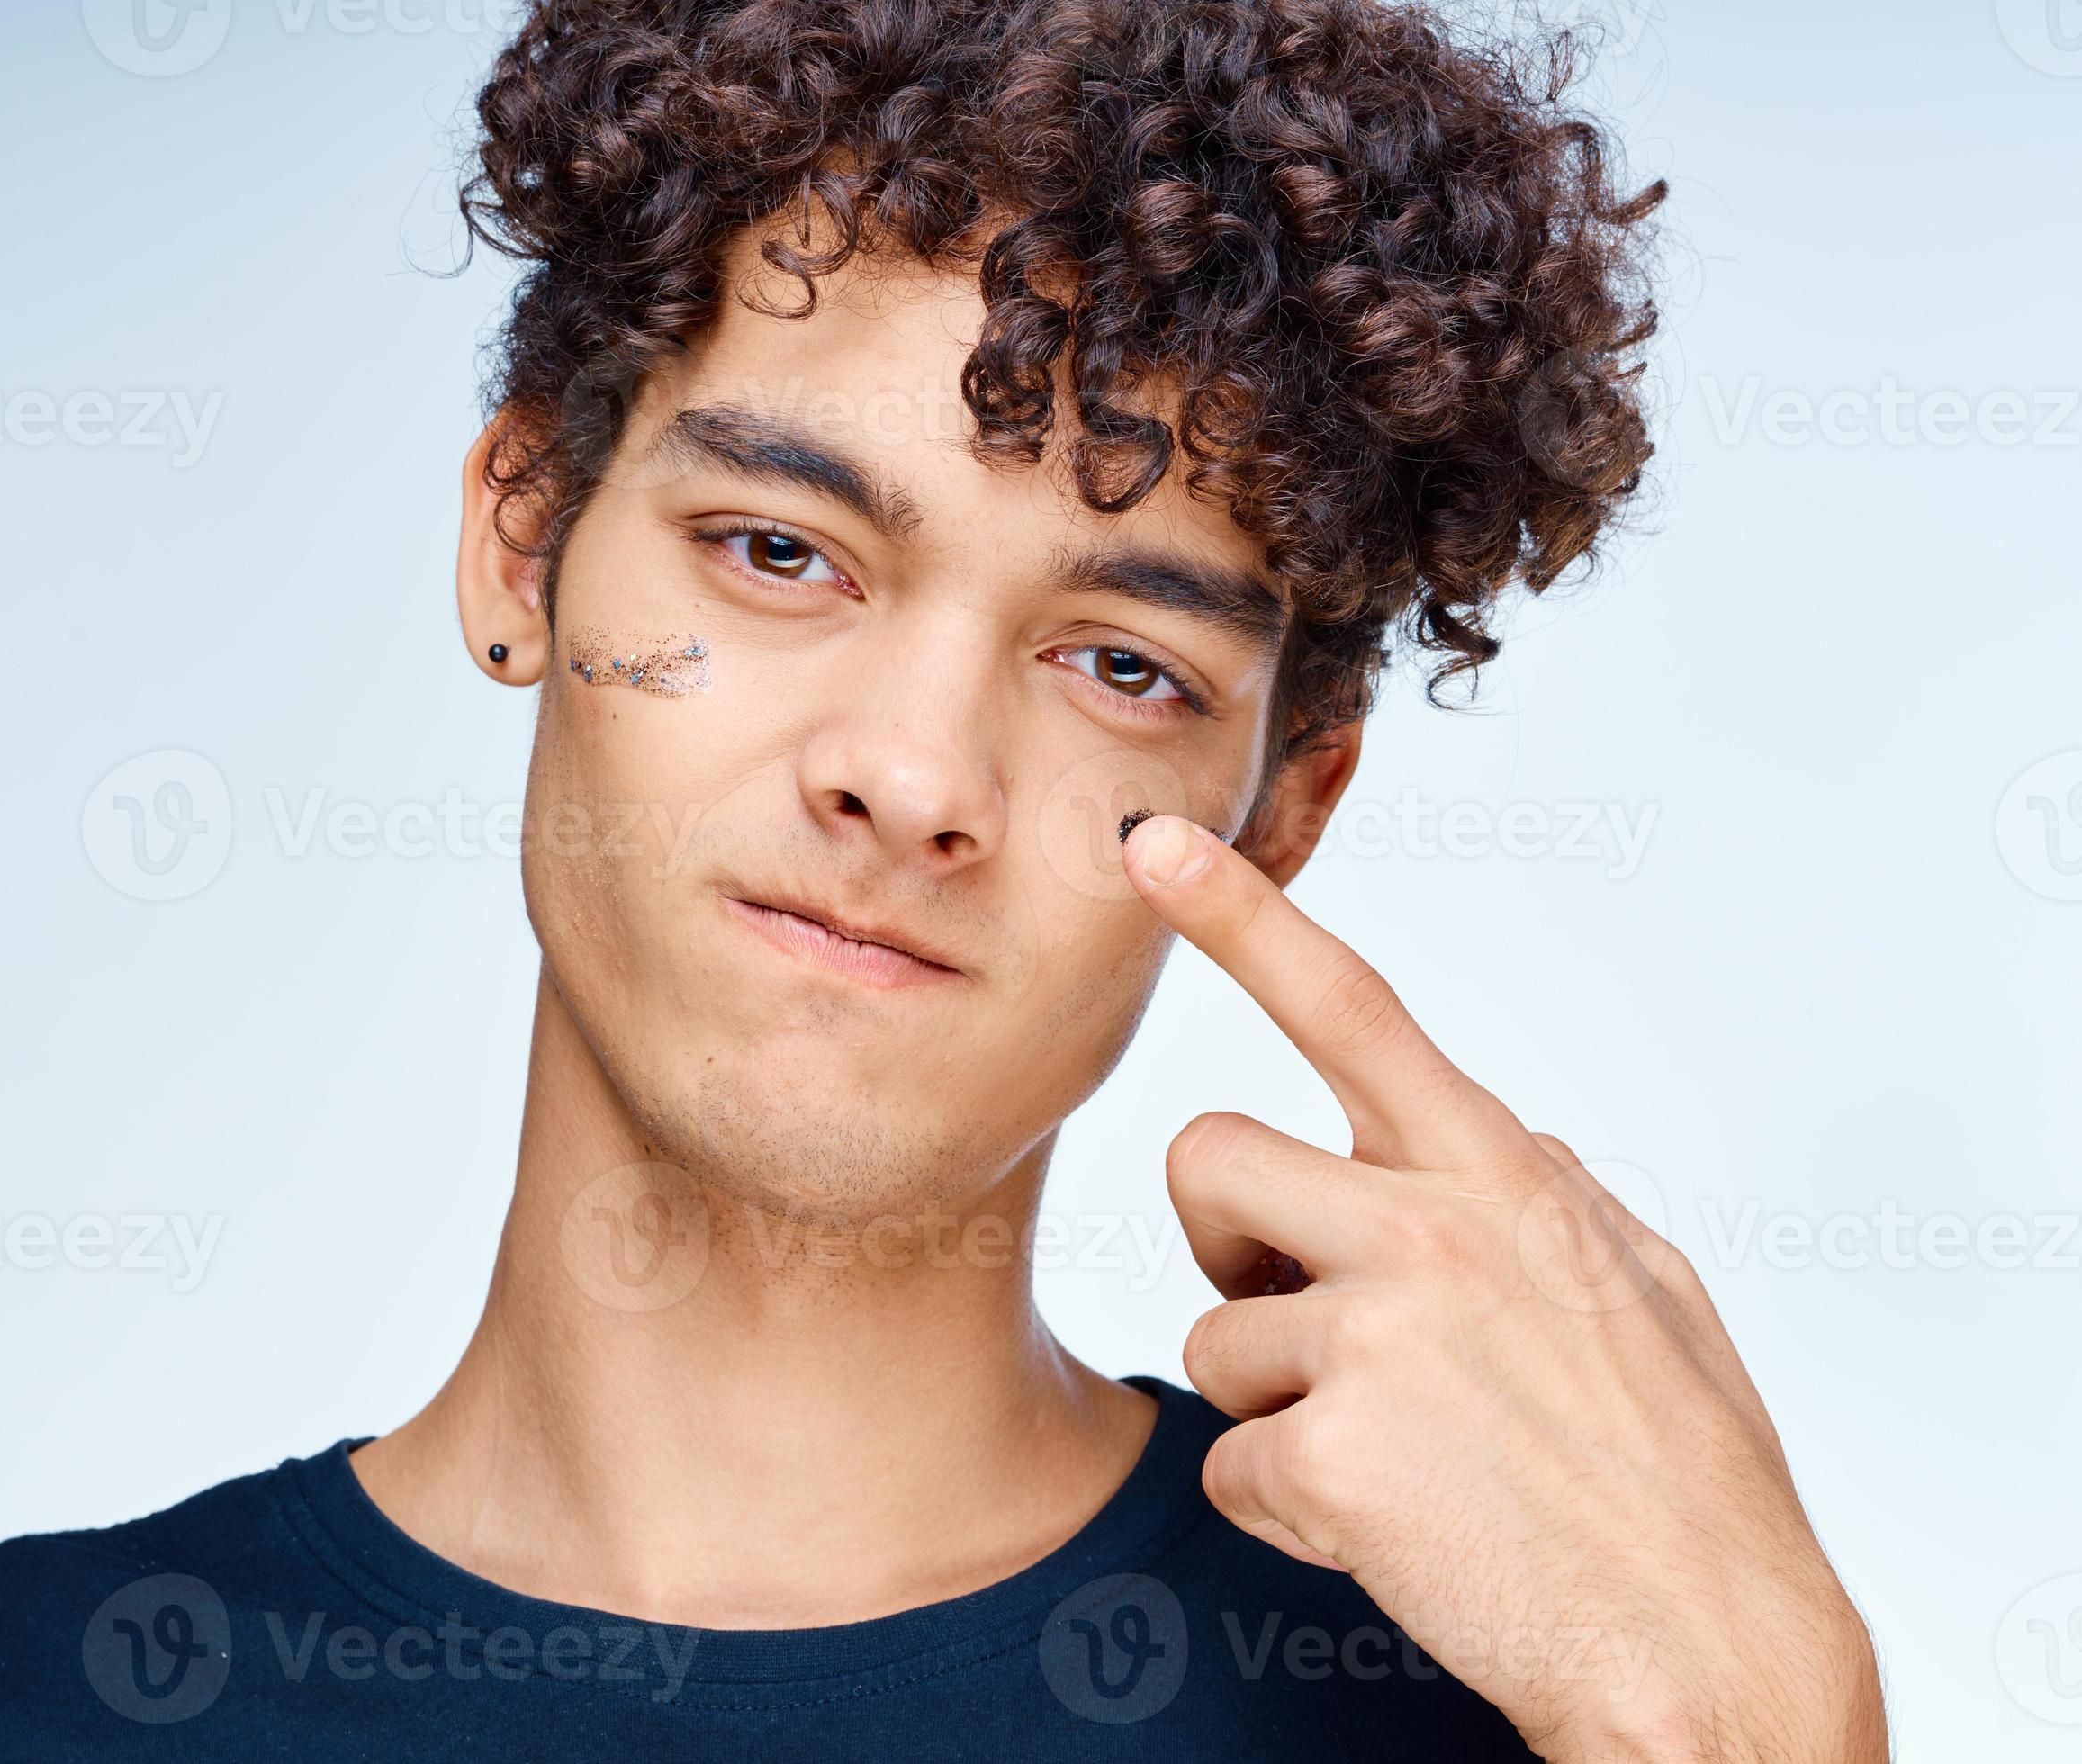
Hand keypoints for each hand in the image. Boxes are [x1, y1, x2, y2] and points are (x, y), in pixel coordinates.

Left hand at [1123, 814, 1886, 1763]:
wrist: (1712, 1652)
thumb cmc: (1681, 1476)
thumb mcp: (1645, 1288)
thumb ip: (1543, 1192)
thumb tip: (1489, 1122)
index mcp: (1503, 1176)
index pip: (1352, 1008)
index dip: (1242, 917)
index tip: (1153, 846)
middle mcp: (1433, 1228)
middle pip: (1205, 1159)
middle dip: (1225, 1241)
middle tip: (1308, 1318)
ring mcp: (1380, 1337)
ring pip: (1211, 1334)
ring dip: (1278, 1404)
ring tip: (1405, 1457)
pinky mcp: (1333, 1453)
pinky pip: (1231, 1464)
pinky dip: (1291, 1512)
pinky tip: (1396, 1536)